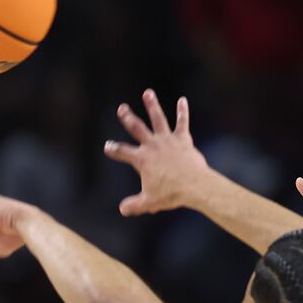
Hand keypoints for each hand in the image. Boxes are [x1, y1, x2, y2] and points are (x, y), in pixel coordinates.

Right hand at [104, 89, 211, 215]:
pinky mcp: (183, 140)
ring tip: (148, 93)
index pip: (122, 152)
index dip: (114, 149)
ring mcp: (168, 140)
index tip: (107, 147)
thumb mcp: (148, 202)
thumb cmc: (171, 194)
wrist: (195, 186)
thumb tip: (122, 209)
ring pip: (158, 119)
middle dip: (128, 117)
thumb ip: (133, 205)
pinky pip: (182, 123)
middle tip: (121, 108)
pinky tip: (182, 100)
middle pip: (137, 128)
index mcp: (142, 159)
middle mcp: (153, 146)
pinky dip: (182, 112)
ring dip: (152, 105)